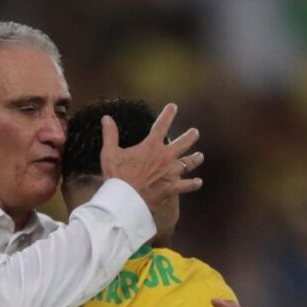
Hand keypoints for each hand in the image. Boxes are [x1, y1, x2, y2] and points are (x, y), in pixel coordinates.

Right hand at [100, 103, 203, 217]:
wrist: (125, 200)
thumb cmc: (117, 176)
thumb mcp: (110, 153)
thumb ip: (110, 134)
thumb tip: (106, 118)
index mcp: (151, 147)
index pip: (162, 126)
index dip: (168, 114)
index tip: (173, 107)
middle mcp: (165, 157)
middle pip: (183, 143)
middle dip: (190, 136)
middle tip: (195, 132)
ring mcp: (171, 173)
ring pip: (189, 163)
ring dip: (195, 159)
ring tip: (200, 156)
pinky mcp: (172, 188)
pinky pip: (187, 185)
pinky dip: (193, 184)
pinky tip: (198, 182)